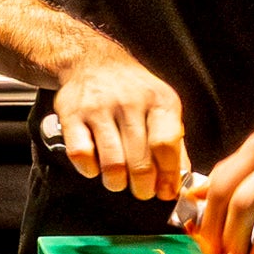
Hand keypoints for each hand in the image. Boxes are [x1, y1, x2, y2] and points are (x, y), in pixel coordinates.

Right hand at [49, 54, 189, 204]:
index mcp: (159, 100)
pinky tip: (95, 166)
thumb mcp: (161, 107)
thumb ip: (174, 144)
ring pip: (112, 164)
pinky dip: (89, 170)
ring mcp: (99, 107)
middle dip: (143, 187)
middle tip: (141, 191)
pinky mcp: (72, 114)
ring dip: (117, 183)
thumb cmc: (133, 91)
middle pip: (140, 161)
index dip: (168, 175)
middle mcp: (130, 101)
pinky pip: (81, 155)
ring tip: (118, 181)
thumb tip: (180, 182)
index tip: (166, 191)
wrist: (92, 62)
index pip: (166, 145)